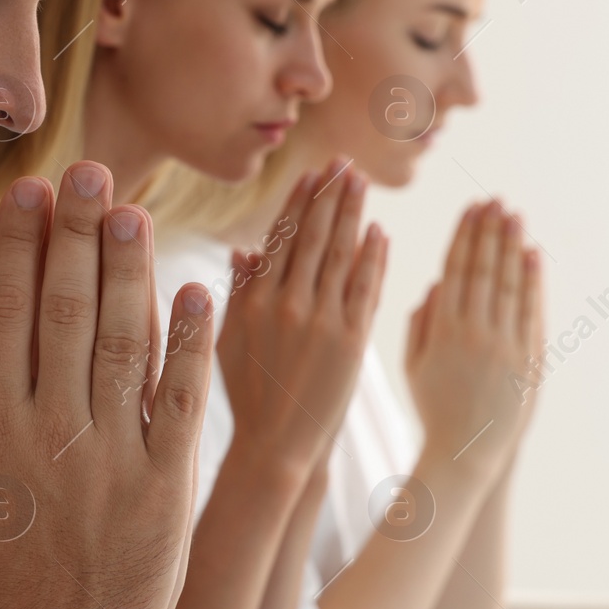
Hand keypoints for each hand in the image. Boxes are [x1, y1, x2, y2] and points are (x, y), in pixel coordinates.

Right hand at [0, 163, 213, 608]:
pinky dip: (190, 345)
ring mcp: (113, 457)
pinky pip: (181, 401)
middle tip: (92, 171)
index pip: (7, 313)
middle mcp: (52, 429)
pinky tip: (198, 291)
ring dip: (132, 268)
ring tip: (136, 210)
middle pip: (68, 310)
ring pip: (125, 341)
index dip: (21, 247)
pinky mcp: (166, 486)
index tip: (34, 195)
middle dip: (78, 234)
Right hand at [216, 159, 387, 480]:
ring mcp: (320, 320)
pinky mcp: (350, 340)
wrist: (276, 445)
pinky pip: (364, 288)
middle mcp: (286, 304)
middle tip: (344, 163)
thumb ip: (238, 293)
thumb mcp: (229, 341)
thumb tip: (242, 249)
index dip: (298, 203)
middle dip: (329, 195)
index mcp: (253, 300)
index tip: (312, 173)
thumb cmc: (251, 395)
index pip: (280, 238)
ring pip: (339, 254)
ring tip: (362, 182)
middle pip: (312, 236)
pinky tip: (379, 232)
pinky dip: (372, 258)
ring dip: (352, 213)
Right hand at [406, 200, 543, 478]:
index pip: (456, 270)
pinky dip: (534, 281)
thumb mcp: (413, 367)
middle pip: (484, 269)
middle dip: (489, 231)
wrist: (466, 453)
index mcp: (441, 330)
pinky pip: (531, 311)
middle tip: (495, 200)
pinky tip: (533, 255)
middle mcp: (473, 332)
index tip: (470, 208)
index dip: (464, 236)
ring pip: (510, 284)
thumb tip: (438, 285)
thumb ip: (421, 324)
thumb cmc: (435, 410)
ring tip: (514, 216)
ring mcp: (504, 345)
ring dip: (512, 246)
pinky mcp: (528, 360)